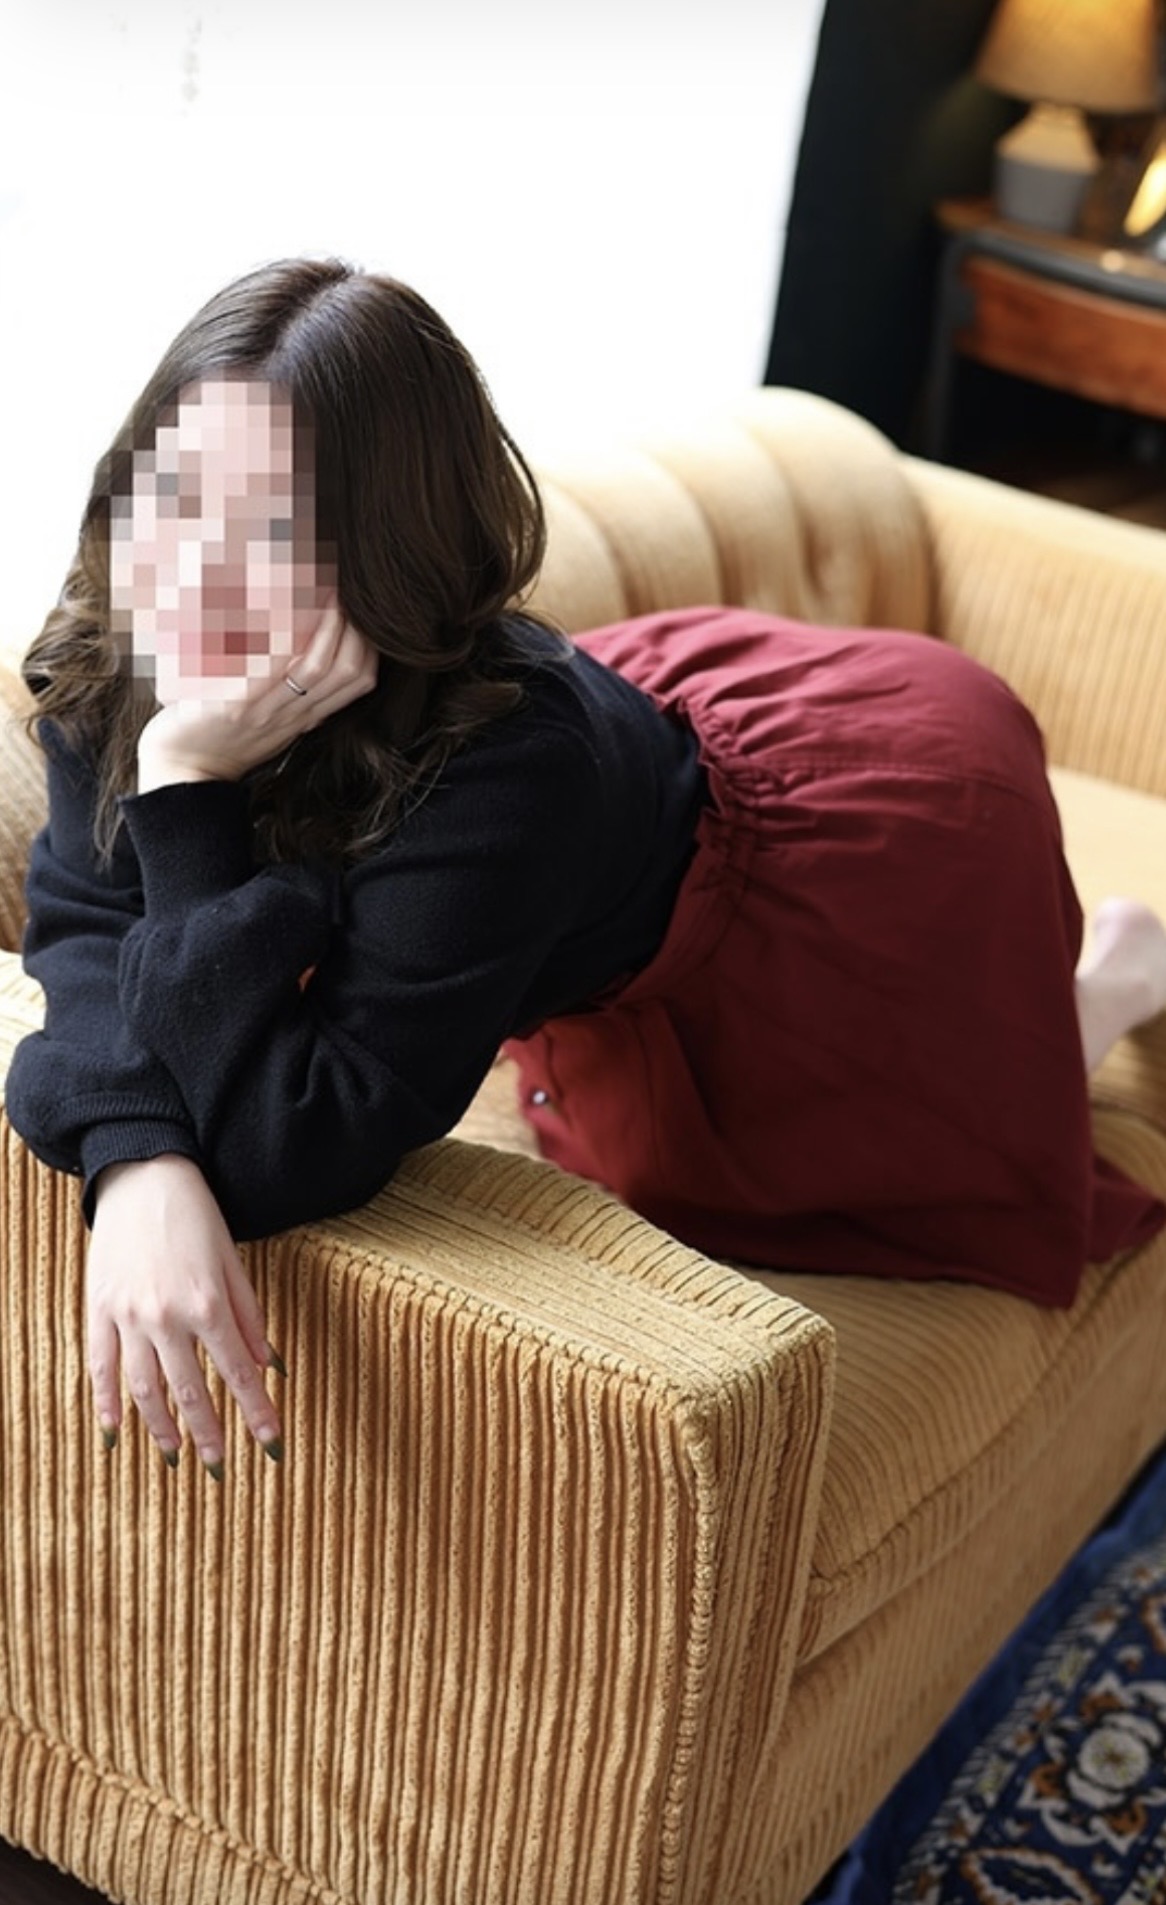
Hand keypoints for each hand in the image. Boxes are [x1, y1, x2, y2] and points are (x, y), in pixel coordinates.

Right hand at [88, 1154, 283, 1474]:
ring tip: (177, 1456)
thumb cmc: (197, 1216)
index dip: (257, 1411)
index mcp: (207, 1304)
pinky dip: (107, 1403)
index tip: (271, 1445)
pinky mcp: (98, 1309)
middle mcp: (166, 1317)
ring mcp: (127, 1316)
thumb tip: (269, 1366)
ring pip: (144, 1389)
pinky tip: (117, 1432)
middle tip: (221, 1466)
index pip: (237, 1372)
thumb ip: (249, 1318)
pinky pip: (100, 1367)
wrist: (144, 1176)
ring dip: (162, 1428)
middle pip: (189, 1391)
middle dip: (209, 1433)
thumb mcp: (233, 1263)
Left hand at [136, 596, 377, 790]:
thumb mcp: (271, 719)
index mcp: (306, 716)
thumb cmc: (222, 737)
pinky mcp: (235, 708)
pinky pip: (267, 673)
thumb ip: (290, 693)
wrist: (185, 771)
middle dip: (354, 628)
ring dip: (326, 629)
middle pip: (346, 672)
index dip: (369, 644)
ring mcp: (266, 712)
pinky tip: (282, 612)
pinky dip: (281, 642)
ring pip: (315, 670)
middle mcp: (293, 715)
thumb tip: (305, 650)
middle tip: (345, 594)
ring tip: (325, 596)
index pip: (360, 681)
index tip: (360, 612)